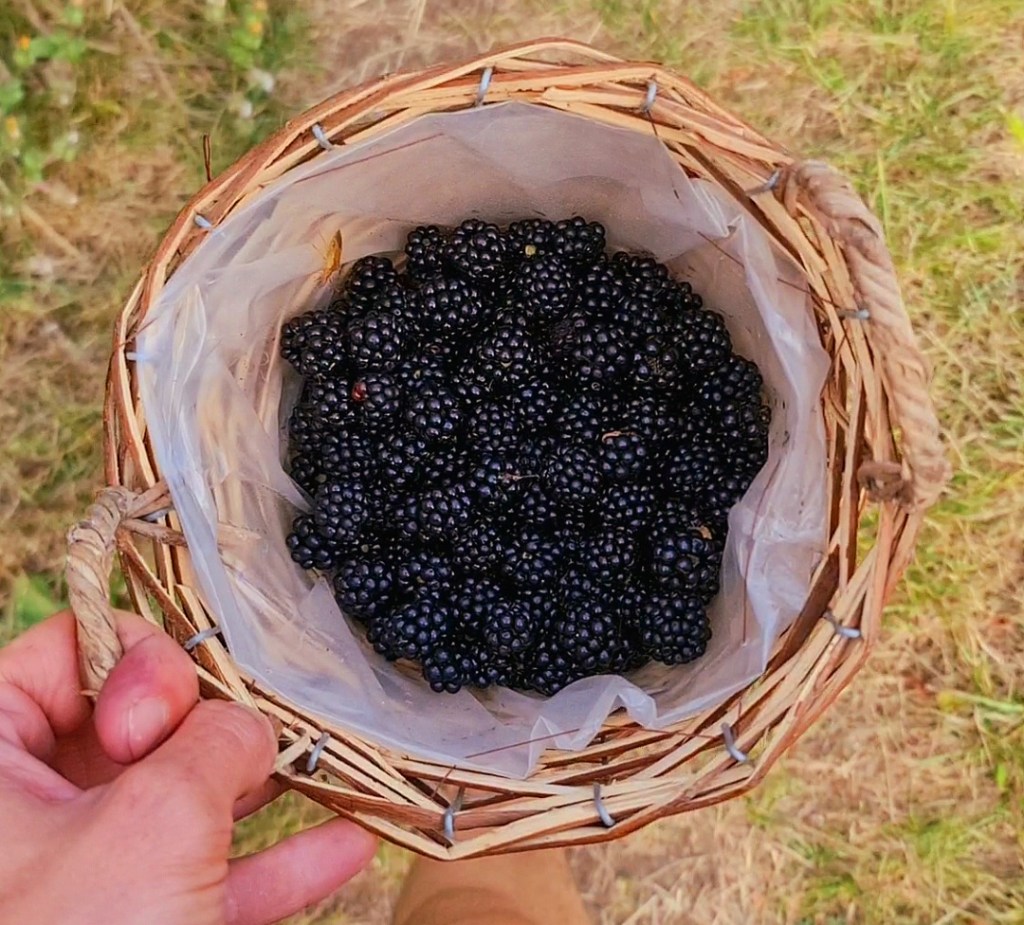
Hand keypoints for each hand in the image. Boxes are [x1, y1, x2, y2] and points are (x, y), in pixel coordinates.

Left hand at [0, 609, 376, 924]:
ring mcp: (82, 875)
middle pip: (134, 723)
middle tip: (263, 732)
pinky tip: (344, 846)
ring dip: (262, 789)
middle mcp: (27, 810)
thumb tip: (247, 726)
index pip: (64, 651)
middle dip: (217, 720)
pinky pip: (205, 879)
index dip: (133, 664)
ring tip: (331, 767)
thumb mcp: (158, 819)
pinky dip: (272, 865)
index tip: (165, 721)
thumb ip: (217, 741)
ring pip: (180, 802)